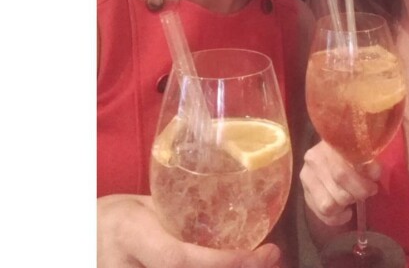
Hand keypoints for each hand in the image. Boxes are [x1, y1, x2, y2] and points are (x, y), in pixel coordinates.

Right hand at [97, 194, 281, 267]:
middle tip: (270, 257)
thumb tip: (225, 208)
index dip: (224, 262)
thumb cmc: (111, 217)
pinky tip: (230, 263)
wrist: (79, 239)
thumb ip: (176, 215)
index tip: (262, 252)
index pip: (179, 260)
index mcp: (131, 235)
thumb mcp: (142, 206)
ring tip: (258, 260)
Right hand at [299, 141, 380, 226]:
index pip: (342, 173)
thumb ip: (368, 163)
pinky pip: (321, 215)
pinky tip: (345, 211)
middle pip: (337, 192)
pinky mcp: (306, 193)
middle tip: (364, 193)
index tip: (372, 187)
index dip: (361, 185)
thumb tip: (373, 175)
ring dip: (344, 206)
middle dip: (356, 196)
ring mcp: (306, 178)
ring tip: (351, 198)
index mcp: (327, 147)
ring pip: (328, 206)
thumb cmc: (350, 151)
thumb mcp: (361, 152)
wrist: (332, 150)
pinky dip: (336, 218)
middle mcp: (313, 161)